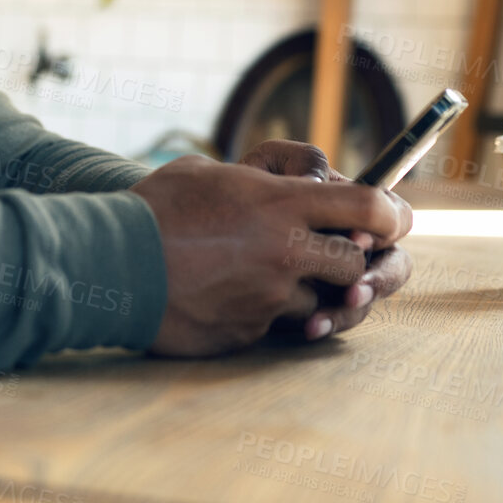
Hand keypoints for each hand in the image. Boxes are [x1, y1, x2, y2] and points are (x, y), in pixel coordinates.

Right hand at [129, 153, 411, 356]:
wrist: (110, 264)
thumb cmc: (155, 209)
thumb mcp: (211, 170)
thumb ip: (264, 174)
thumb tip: (302, 174)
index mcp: (281, 204)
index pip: (371, 208)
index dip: (392, 214)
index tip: (391, 217)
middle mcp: (286, 253)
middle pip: (356, 264)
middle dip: (347, 259)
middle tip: (326, 249)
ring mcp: (269, 299)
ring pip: (317, 301)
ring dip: (301, 289)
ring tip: (257, 271)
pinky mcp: (247, 333)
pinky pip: (274, 325)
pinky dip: (261, 312)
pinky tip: (225, 294)